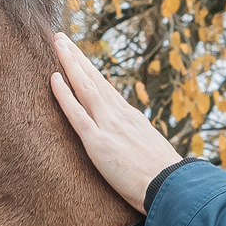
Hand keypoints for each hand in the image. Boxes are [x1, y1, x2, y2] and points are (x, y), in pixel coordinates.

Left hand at [50, 31, 182, 210]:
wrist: (172, 187)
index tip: (78, 56)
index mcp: (131, 118)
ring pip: (85, 88)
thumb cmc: (164, 178)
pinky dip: (64, 95)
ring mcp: (109, 126)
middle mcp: (119, 115)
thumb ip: (136, 143)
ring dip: (70, 63)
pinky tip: (53, 78)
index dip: (90, 71)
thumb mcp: (151, 152)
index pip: (105, 89)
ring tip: (57, 43)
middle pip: (94, 80)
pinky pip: (77, 114)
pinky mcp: (99, 143)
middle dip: (77, 57)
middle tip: (61, 38)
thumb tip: (133, 144)